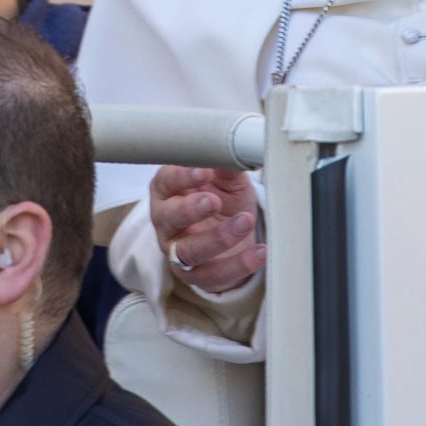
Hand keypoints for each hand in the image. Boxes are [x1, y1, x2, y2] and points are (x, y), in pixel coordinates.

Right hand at [149, 166, 266, 293]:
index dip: (182, 177)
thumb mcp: (227, 180)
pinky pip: (214, 275)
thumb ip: (226, 167)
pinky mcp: (197, 276)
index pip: (166, 182)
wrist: (234, 235)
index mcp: (168, 191)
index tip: (205, 172)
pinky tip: (259, 252)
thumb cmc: (223, 199)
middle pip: (168, 217)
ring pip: (189, 251)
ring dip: (217, 238)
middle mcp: (166, 222)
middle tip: (214, 201)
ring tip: (245, 222)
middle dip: (190, 209)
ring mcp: (178, 252)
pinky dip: (238, 265)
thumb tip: (234, 149)